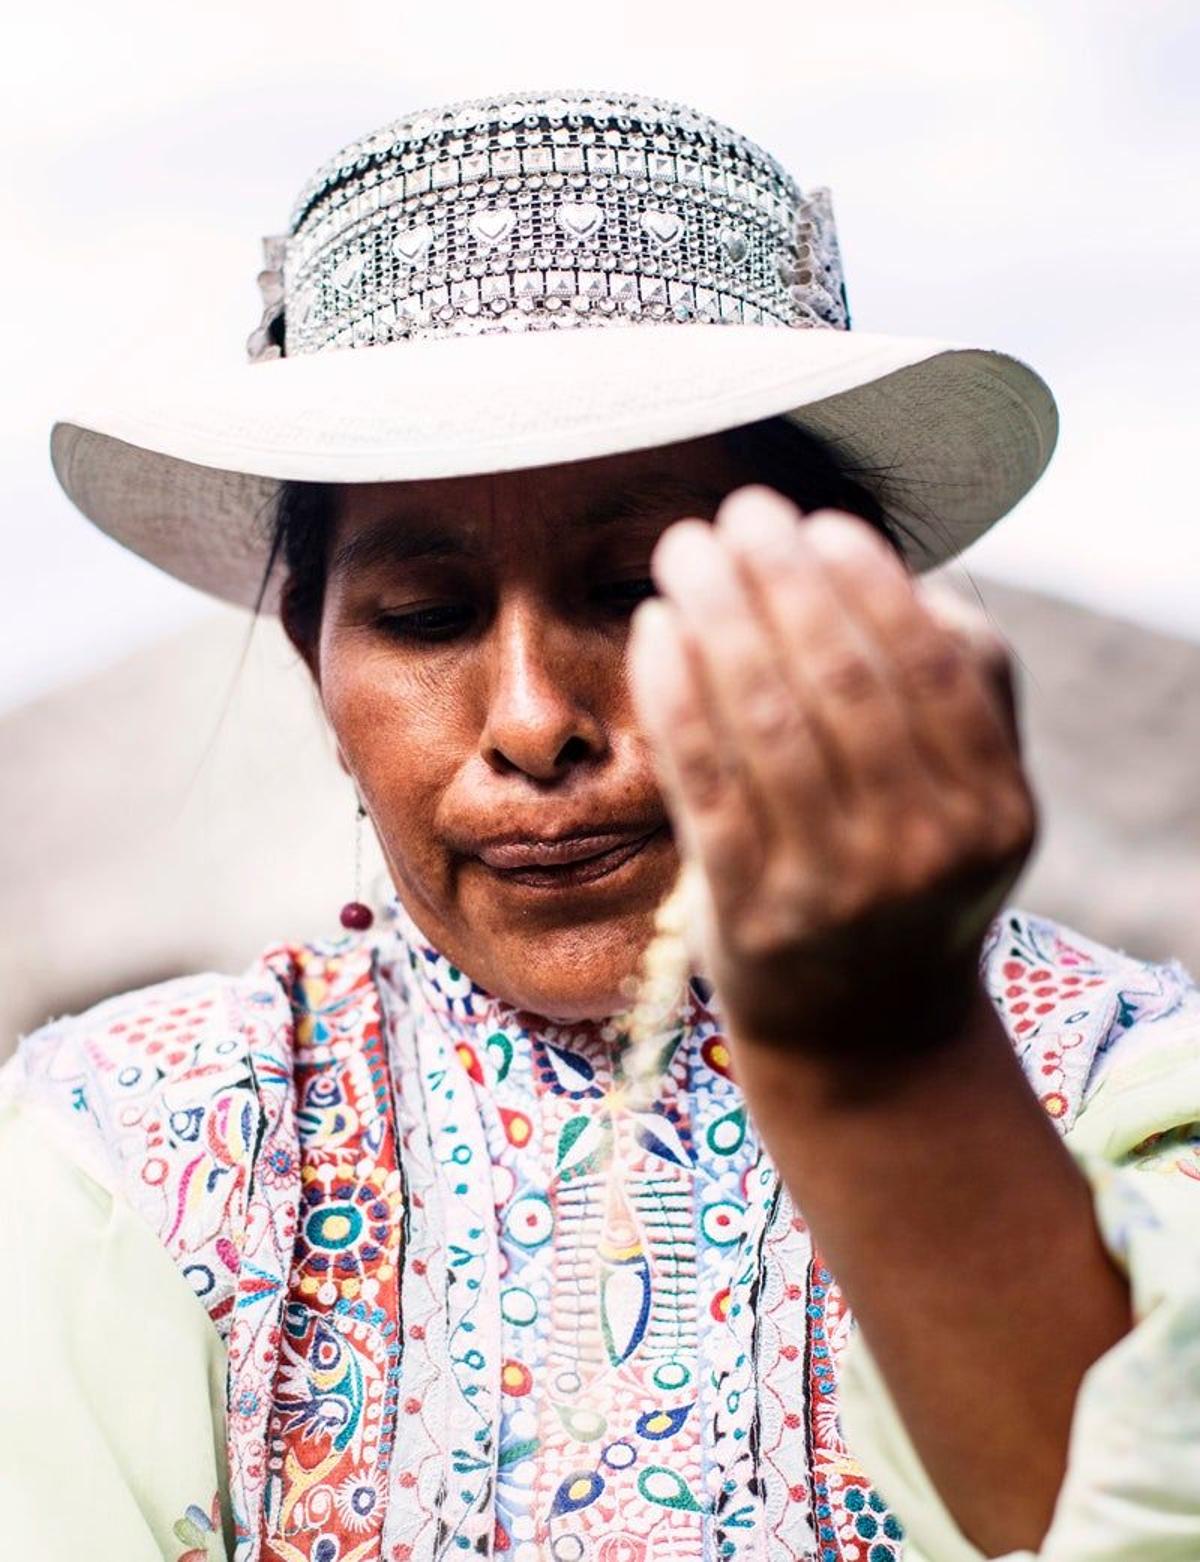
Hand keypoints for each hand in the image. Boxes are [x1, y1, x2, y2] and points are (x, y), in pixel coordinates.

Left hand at [628, 485, 1036, 1071]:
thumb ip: (964, 694)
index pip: (932, 664)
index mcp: (994, 809)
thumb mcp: (969, 802)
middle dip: (779, 576)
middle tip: (736, 512)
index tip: (814, 521)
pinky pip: (703, 777)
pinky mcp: (749, 911)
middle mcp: (925, 850)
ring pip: (767, 718)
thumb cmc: (907, 879)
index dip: (867, 579)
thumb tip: (895, 576)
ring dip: (717, 614)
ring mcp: (835, 888)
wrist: (863, 1031)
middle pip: (843, 678)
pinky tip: (656, 628)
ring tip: (686, 552)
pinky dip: (675, 691)